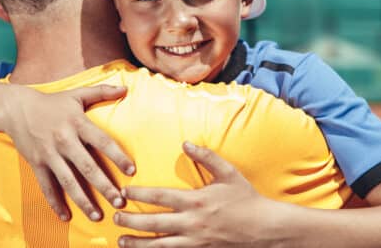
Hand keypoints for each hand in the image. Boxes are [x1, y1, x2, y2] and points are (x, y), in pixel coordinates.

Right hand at [3, 84, 134, 221]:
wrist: (16, 108)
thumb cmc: (53, 102)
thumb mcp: (77, 94)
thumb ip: (102, 92)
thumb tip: (126, 88)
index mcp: (78, 123)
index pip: (103, 142)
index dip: (118, 157)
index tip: (131, 171)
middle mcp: (64, 140)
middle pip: (88, 167)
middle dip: (104, 186)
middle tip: (119, 201)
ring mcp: (49, 154)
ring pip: (68, 181)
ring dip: (83, 200)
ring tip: (97, 216)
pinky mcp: (36, 163)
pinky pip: (47, 186)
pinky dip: (55, 203)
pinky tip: (66, 217)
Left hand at [114, 142, 276, 246]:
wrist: (265, 229)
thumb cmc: (246, 199)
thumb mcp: (228, 173)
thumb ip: (206, 156)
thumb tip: (185, 143)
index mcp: (196, 200)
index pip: (160, 196)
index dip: (139, 193)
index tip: (124, 191)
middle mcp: (192, 222)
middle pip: (153, 223)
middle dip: (131, 220)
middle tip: (116, 216)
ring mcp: (196, 241)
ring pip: (159, 245)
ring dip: (138, 244)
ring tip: (121, 241)